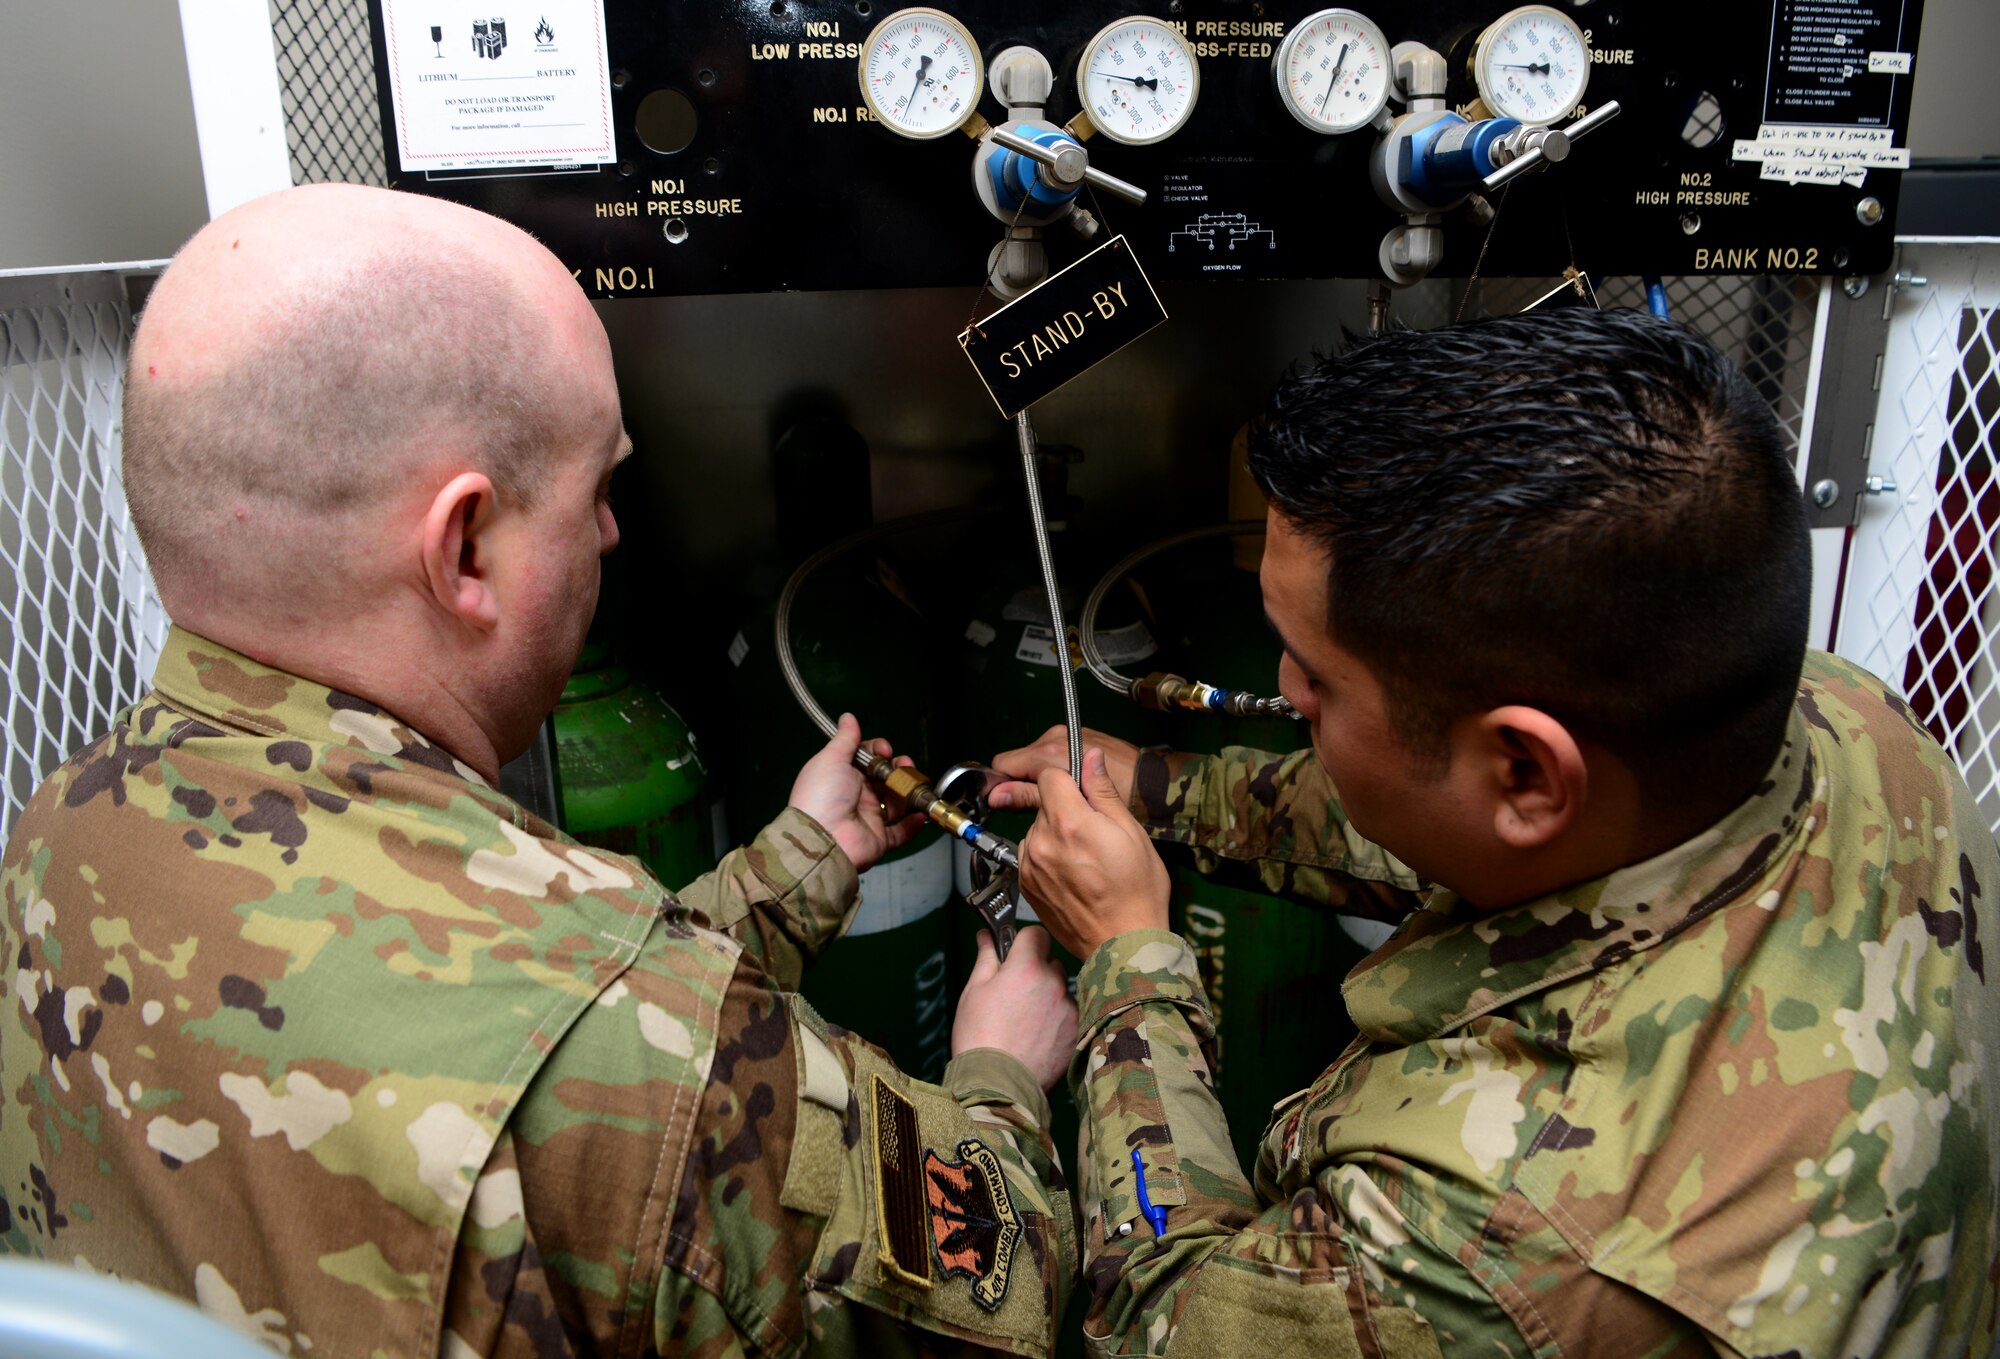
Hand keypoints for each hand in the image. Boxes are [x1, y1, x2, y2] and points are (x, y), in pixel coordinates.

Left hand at [787, 713, 924, 873]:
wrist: (823, 839)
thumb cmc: (821, 796)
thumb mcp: (831, 759)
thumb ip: (844, 739)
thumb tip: (848, 718)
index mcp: (842, 776)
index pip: (867, 758)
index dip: (879, 751)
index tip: (885, 750)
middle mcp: (856, 796)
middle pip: (884, 778)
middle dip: (898, 769)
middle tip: (903, 766)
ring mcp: (868, 818)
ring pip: (896, 802)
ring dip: (908, 791)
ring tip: (915, 783)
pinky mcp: (880, 839)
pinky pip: (901, 832)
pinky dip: (913, 824)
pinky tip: (920, 812)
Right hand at [952, 926, 1078, 1089]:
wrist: (997, 1086)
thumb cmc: (978, 1036)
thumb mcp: (974, 992)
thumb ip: (987, 958)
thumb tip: (987, 935)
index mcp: (1027, 967)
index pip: (1036, 934)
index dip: (1023, 942)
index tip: (1014, 955)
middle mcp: (1054, 983)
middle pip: (1050, 962)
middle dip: (1035, 971)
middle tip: (1015, 994)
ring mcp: (1069, 1008)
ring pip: (1061, 990)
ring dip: (1048, 996)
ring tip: (1025, 1021)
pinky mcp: (1077, 1031)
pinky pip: (1069, 1014)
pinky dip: (1057, 1020)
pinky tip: (1038, 1037)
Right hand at [988, 724, 1138, 813]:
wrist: (1155, 783)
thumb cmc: (1122, 794)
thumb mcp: (1072, 803)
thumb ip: (1030, 797)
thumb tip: (998, 796)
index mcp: (1051, 751)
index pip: (1004, 765)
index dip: (1004, 787)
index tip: (1010, 805)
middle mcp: (1054, 739)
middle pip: (1018, 764)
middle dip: (1022, 785)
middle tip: (1039, 808)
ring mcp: (1065, 737)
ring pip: (1033, 763)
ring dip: (1038, 782)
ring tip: (1060, 801)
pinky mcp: (1074, 741)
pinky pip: (1049, 758)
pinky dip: (1052, 774)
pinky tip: (1070, 790)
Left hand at [1017, 747, 1170, 959]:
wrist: (1122, 944)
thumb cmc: (1136, 893)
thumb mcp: (1132, 832)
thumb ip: (1104, 791)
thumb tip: (1091, 758)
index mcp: (1069, 823)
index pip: (1049, 775)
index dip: (1070, 780)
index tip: (1085, 794)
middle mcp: (1042, 842)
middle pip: (1045, 804)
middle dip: (1067, 809)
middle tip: (1096, 834)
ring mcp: (1030, 866)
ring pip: (1038, 830)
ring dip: (1056, 835)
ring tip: (1086, 860)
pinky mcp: (1026, 885)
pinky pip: (1032, 855)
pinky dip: (1048, 857)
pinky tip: (1074, 874)